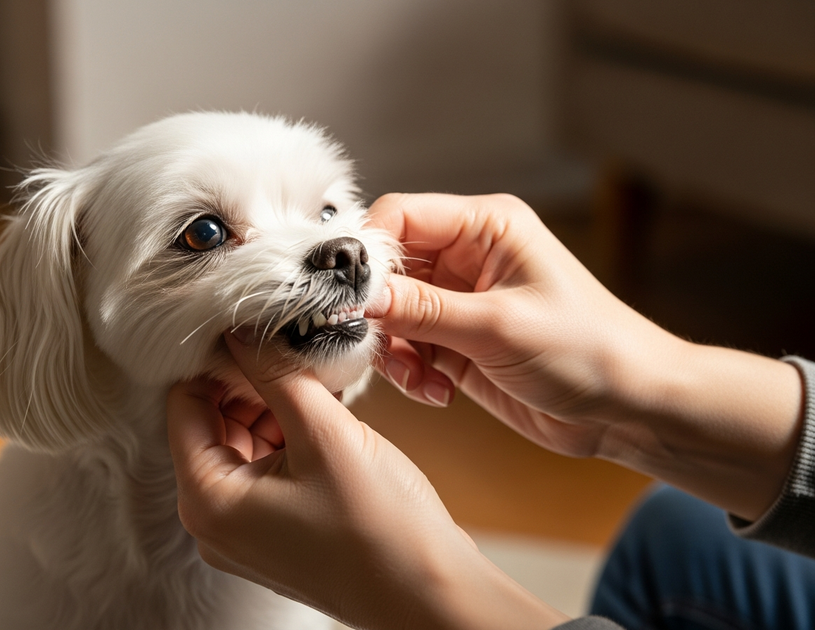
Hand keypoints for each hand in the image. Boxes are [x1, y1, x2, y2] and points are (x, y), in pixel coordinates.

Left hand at [168, 330, 567, 629]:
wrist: (431, 593)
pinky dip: (290, 433)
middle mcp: (214, 520)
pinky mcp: (276, 530)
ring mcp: (245, 530)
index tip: (252, 326)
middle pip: (212, 423)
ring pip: (243, 441)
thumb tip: (242, 329)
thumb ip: (277, 373)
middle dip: (250, 382)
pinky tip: (325, 411)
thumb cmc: (380, 527)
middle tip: (293, 348)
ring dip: (274, 405)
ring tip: (318, 380)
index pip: (184, 404)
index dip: (216, 360)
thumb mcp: (324, 434)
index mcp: (207, 500)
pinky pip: (267, 466)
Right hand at [367, 193, 802, 519]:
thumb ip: (421, 309)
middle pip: (387, 270)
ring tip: (421, 379)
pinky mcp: (458, 342)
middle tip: (377, 346)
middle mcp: (468, 258)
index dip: (366, 252)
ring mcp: (460, 302)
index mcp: (486, 228)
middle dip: (377, 312)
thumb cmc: (588, 349)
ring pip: (390, 314)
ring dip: (393, 350)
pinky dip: (410, 372)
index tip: (346, 295)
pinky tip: (438, 392)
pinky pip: (407, 348)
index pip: (400, 218)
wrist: (628, 408)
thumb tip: (356, 297)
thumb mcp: (498, 326)